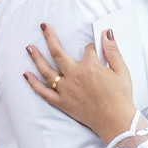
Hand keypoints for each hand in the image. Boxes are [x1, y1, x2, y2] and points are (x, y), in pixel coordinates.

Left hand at [24, 23, 136, 139]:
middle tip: (43, 26)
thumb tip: (107, 33)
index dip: (92, 48)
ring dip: (36, 58)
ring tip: (29, 47)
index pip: (88, 50)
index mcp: (90, 67)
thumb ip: (112, 50)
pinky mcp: (62, 102)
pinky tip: (26, 75)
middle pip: (58, 52)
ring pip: (47, 71)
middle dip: (50, 37)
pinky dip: (34, 84)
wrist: (115, 121)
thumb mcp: (121, 70)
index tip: (94, 49)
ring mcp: (66, 90)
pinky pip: (44, 92)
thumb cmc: (120, 97)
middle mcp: (74, 76)